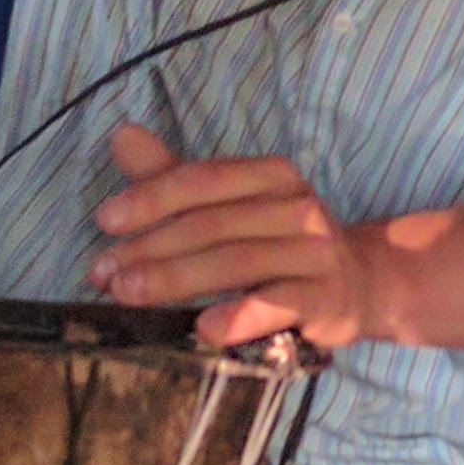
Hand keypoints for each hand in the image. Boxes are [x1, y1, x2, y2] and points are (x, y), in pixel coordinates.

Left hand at [86, 126, 376, 349]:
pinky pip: (279, 304)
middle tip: (103, 273)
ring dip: (176, 280)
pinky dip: (240, 316)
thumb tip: (122, 136)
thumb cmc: (280, 243)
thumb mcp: (232, 205)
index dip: (152, 198)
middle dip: (150, 248)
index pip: (204, 179)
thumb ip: (176, 178)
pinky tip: (204, 328)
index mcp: (272, 176)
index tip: (105, 222)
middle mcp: (297, 207)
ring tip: (128, 297)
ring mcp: (315, 253)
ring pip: (237, 262)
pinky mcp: (326, 298)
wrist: (360, 284)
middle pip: (213, 223)